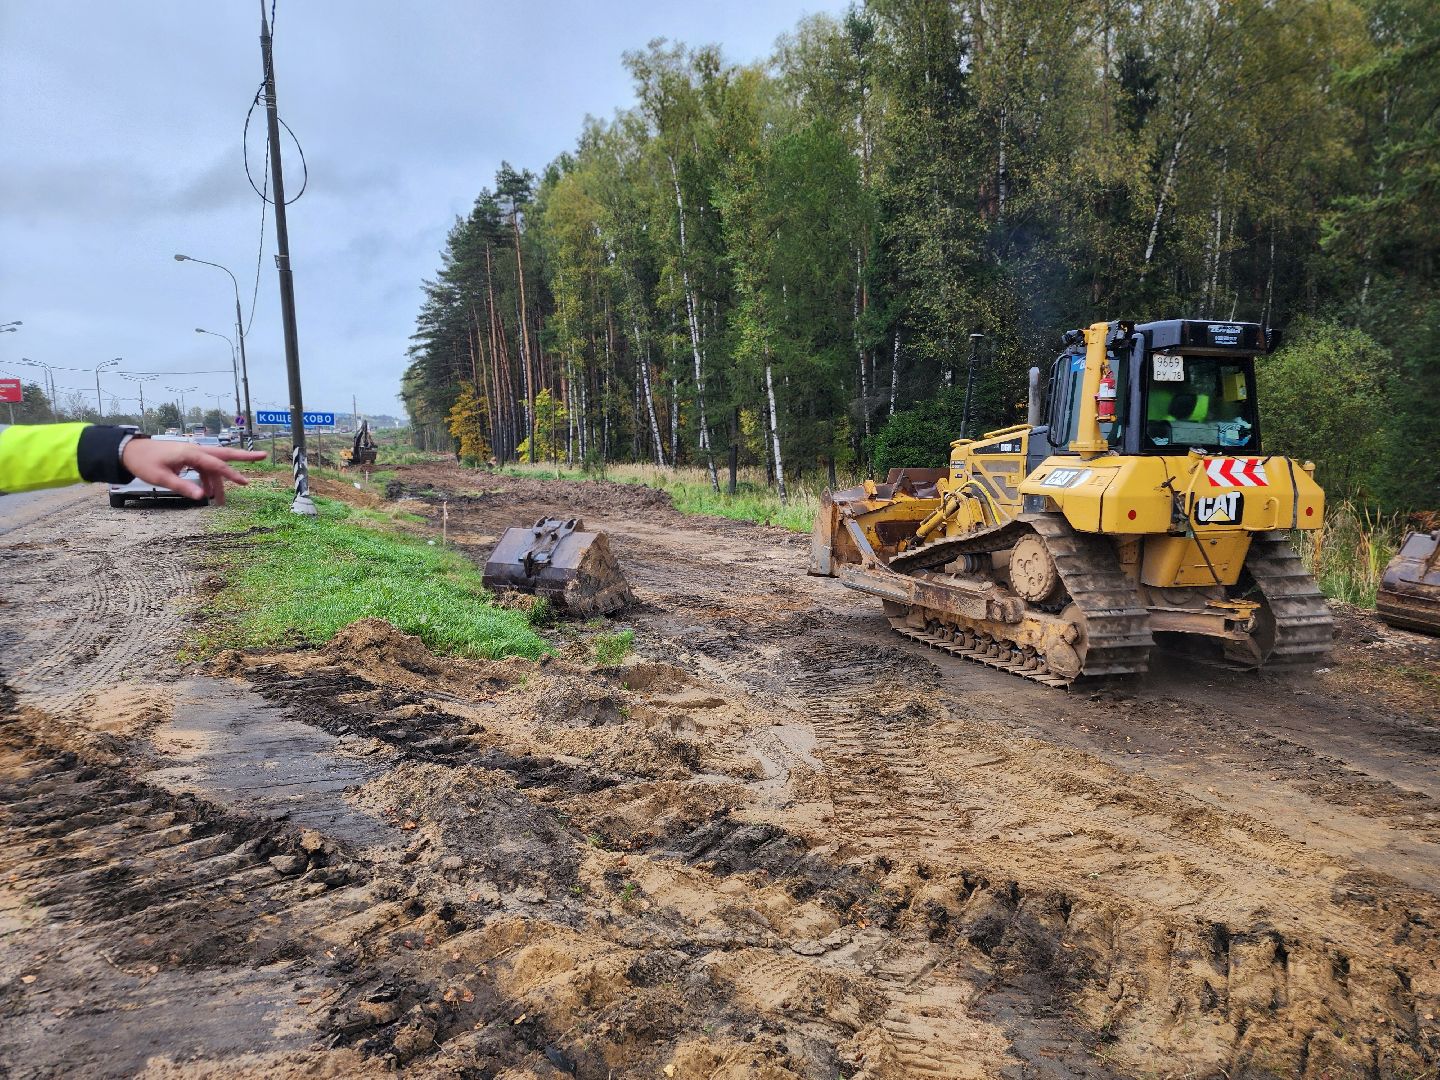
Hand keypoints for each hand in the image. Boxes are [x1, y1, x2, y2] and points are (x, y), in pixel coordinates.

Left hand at [122, 439, 267, 505]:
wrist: (129, 451)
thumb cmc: (144, 463)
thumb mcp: (161, 478)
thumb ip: (183, 486)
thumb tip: (202, 497)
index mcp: (190, 453)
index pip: (216, 464)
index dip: (231, 474)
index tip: (244, 483)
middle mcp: (195, 450)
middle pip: (224, 454)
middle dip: (244, 457)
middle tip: (263, 456)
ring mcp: (192, 453)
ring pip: (213, 466)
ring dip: (220, 482)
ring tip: (223, 501)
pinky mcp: (187, 458)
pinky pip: (204, 468)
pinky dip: (209, 480)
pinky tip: (209, 492)